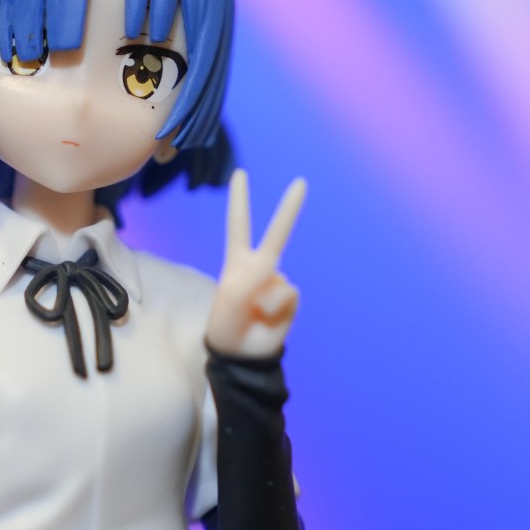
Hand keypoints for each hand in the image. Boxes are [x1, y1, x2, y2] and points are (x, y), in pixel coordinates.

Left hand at [206, 170, 306, 357]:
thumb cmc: (227, 325)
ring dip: (264, 298)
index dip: (240, 199)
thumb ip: (252, 278)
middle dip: (290, 209)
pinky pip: (288, 294)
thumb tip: (277, 269)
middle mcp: (260, 266)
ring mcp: (277, 281)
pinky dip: (276, 307)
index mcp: (238, 261)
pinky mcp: (290, 298)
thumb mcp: (231, 299)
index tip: (241, 174)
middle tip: (301, 182)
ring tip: (252, 314)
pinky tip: (267, 318)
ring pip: (279, 278)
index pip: (238, 224)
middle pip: (277, 233)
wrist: (242, 355)